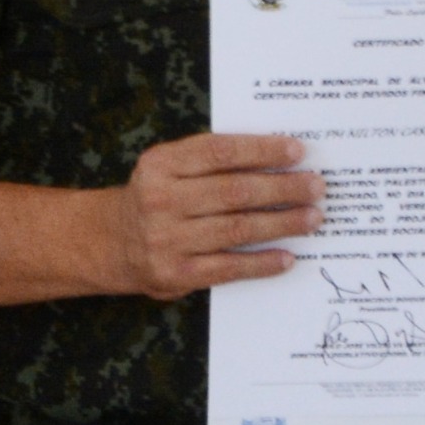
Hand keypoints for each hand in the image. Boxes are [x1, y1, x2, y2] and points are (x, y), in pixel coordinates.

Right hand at [113, 131, 320, 299]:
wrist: (108, 243)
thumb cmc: (153, 199)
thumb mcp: (167, 168)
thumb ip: (209, 160)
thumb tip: (276, 158)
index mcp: (160, 165)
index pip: (220, 152)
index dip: (262, 150)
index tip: (297, 150)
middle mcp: (161, 200)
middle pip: (235, 191)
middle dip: (283, 187)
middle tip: (316, 186)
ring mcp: (167, 240)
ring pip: (237, 229)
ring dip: (282, 223)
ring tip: (312, 218)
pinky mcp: (175, 274)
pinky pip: (228, 267)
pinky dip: (261, 263)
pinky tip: (287, 256)